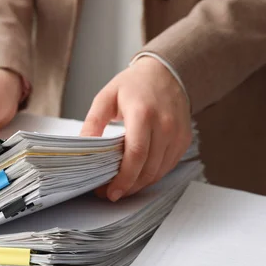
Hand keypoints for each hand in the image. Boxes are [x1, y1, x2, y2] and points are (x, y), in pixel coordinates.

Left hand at [80, 57, 191, 201]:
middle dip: (128, 186)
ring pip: (159, 172)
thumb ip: (93, 123)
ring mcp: (177, 134)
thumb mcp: (106, 97)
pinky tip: (136, 177)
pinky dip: (151, 176)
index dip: (123, 178)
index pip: (135, 155)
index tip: (109, 191)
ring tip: (121, 187)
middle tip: (110, 193)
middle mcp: (165, 126)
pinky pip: (167, 166)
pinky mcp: (184, 141)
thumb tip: (82, 147)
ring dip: (139, 184)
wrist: (166, 72)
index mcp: (143, 114)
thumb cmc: (134, 84)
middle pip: (148, 168)